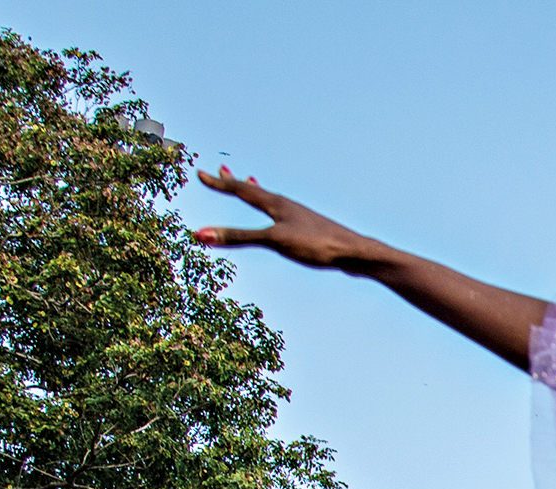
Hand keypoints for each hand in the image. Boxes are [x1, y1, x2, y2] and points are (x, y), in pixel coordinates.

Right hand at [193, 169, 380, 269]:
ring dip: (256, 191)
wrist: (355, 253)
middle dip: (235, 181)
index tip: (201, 173)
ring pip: (272, 200)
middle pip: (256, 190)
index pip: (240, 189)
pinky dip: (275, 209)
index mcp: (276, 204)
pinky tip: (283, 218)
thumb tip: (200, 235)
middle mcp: (287, 205)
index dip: (219, 183)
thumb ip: (238, 237)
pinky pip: (285, 214)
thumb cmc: (316, 244)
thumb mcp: (272, 241)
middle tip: (222, 168)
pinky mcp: (311, 230)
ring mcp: (300, 217)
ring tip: (251, 183)